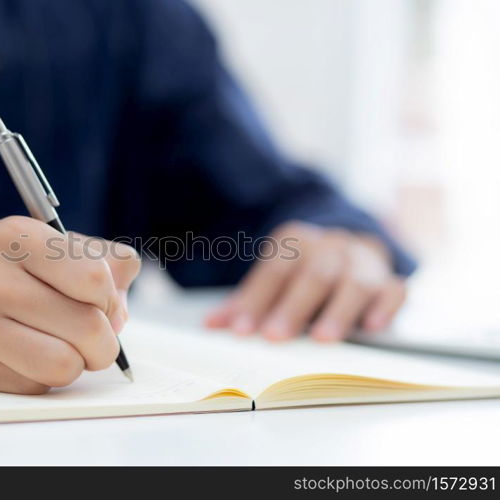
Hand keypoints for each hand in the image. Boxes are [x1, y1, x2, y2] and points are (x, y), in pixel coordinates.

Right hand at [0, 216, 140, 392]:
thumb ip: (98, 259)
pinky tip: (27, 355)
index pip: (94, 279)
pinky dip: (45, 376)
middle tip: (95, 339)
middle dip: (105, 342)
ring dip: (78, 364)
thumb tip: (121, 309)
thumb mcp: (39, 241)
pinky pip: (34, 385)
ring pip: (64, 365)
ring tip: (67, 349)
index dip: (111, 299)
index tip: (101, 304)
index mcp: (15, 237)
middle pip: (87, 327)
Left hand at [204, 221, 405, 341]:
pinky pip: (394, 290)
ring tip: (323, 339)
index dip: (256, 301)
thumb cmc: (301, 273)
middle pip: (313, 275)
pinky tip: (374, 328)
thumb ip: (245, 302)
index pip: (274, 271)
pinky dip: (386, 307)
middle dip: (293, 307)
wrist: (349, 251)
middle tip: (275, 337)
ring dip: (338, 311)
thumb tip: (211, 325)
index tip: (241, 330)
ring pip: (354, 283)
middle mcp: (331, 246)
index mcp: (295, 240)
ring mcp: (362, 261)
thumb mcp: (273, 280)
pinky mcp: (389, 280)